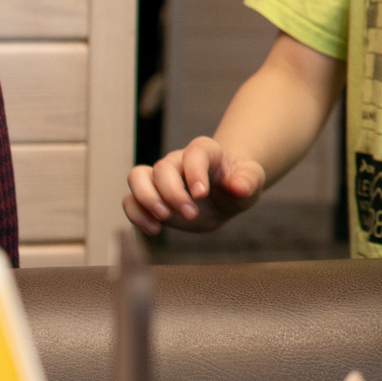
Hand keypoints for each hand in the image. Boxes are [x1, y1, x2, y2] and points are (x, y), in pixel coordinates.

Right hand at [124, 136, 264, 234]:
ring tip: (164, 218)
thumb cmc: (238, 183)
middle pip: (163, 168)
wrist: (225, 197)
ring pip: (137, 176)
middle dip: (174, 194)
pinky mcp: (150, 197)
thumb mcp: (251, 181)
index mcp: (205, 151)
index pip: (194, 153)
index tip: (201, 194)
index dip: (195, 172)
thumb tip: (239, 187)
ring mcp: (160, 178)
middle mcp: (178, 160)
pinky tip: (154, 229)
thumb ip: (248, 181)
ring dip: (147, 199)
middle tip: (191, 214)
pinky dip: (136, 214)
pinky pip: (130, 200)